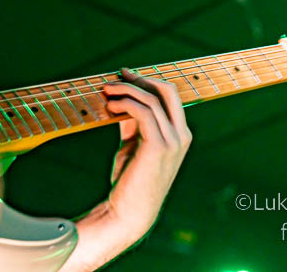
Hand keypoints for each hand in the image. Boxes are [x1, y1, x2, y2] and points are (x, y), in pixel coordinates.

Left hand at [102, 67, 191, 238]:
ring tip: (105, 91)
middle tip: (117, 75)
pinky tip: (110, 106)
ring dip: (126, 90)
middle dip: (140, 79)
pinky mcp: (158, 147)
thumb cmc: (130, 179)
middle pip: (167, 90)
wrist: (128, 212)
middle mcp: (181, 135)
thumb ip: (132, 122)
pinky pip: (143, 113)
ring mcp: (173, 142)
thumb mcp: (132, 144)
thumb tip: (121, 99)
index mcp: (180, 134)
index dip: (146, 80)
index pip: (169, 95)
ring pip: (152, 99)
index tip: (123, 75)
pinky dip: (125, 103)